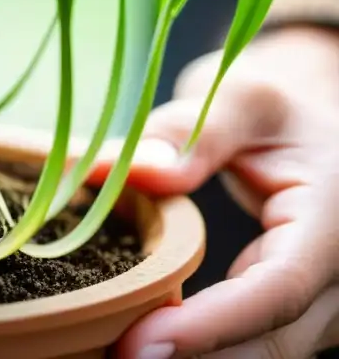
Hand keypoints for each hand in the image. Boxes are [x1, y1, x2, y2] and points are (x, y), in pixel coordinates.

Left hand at [100, 26, 338, 357]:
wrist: (314, 110)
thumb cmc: (280, 100)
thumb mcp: (241, 96)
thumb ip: (192, 132)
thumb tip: (135, 171)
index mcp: (331, 219)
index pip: (276, 290)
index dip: (209, 325)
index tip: (140, 343)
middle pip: (273, 340)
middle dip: (195, 355)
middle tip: (112, 351)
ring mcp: (326, 296)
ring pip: (269, 352)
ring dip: (199, 355)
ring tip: (120, 345)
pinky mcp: (301, 305)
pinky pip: (258, 341)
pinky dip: (207, 344)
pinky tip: (150, 335)